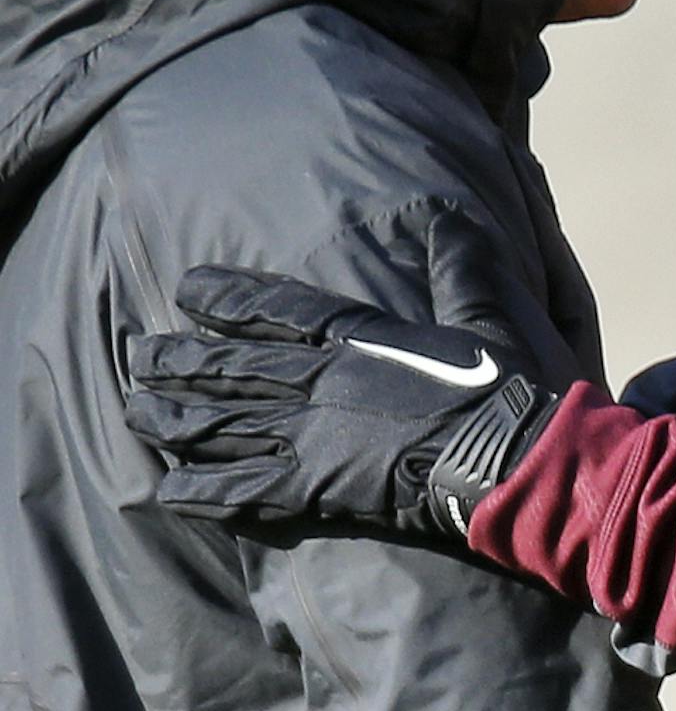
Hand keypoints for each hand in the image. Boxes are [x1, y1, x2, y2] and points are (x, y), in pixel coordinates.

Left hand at [125, 265, 557, 539]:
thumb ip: (460, 268)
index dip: (229, 298)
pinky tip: (166, 491)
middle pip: (233, 366)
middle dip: (180, 359)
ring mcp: (311, 435)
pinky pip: (241, 489)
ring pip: (222, 423)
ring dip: (172, 417)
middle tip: (137, 353)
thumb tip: (450, 218)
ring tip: (133, 411)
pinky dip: (201, 491)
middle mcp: (322, 381)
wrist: (508, 457)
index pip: (279, 309)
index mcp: (360, 338)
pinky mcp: (314, 488)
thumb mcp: (486, 316)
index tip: (187, 288)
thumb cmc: (504, 389)